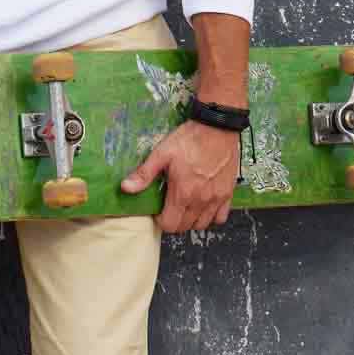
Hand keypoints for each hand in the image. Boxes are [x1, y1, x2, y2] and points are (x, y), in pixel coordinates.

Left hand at [120, 120, 239, 232]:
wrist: (217, 127)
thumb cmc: (189, 139)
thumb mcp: (162, 153)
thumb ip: (145, 174)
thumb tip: (125, 188)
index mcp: (182, 193)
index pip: (169, 225)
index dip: (160, 220)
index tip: (158, 209)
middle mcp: (200, 201)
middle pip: (185, 227)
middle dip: (174, 220)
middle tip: (170, 206)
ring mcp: (216, 199)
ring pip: (202, 225)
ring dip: (191, 220)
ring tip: (185, 206)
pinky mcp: (228, 193)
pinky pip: (220, 217)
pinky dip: (211, 216)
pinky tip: (204, 205)